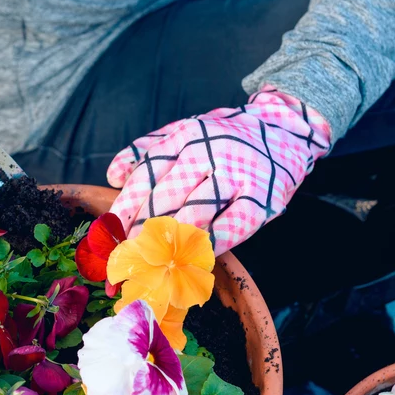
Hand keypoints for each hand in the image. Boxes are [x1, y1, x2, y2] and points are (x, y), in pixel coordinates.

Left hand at [107, 87, 331, 253]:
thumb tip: (113, 176)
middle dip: (143, 231)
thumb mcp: (185, 131)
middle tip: (127, 257)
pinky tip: (193, 259)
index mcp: (185, 136)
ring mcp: (237, 175)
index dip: (126, 206)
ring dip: (171, 242)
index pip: (147, 174)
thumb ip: (147, 149)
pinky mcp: (262, 198)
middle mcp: (209, 152)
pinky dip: (210, 245)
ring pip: (196, 213)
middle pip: (167, 197)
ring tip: (152, 264)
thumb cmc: (223, 138)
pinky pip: (232, 227)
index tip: (111, 233)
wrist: (284, 130)